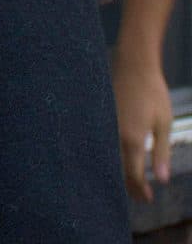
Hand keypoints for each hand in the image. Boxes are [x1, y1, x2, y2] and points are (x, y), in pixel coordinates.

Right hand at [113, 51, 171, 201]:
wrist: (132, 64)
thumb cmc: (152, 92)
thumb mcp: (164, 123)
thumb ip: (161, 153)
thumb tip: (163, 180)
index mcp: (133, 139)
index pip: (134, 175)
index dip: (141, 190)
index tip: (148, 199)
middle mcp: (114, 135)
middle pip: (118, 170)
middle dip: (129, 186)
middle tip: (140, 197)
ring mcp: (105, 125)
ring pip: (108, 158)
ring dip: (118, 172)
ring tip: (131, 183)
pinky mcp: (100, 117)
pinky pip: (103, 143)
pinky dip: (111, 156)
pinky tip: (117, 159)